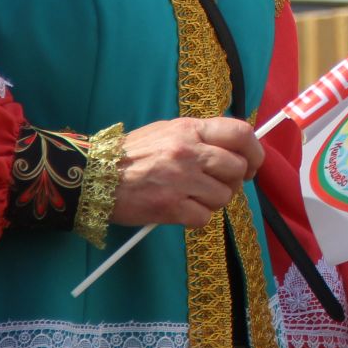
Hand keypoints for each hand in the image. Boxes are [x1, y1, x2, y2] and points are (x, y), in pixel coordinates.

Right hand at [109, 117, 263, 227]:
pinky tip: (181, 211)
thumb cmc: (132, 154)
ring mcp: (180, 180)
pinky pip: (204, 218)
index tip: (251, 165)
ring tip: (194, 197)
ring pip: (224, 196)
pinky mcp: (170, 207)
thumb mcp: (167, 131)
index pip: (240, 133)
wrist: (93, 176)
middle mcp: (189, 152)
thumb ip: (199, 137)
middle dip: (234, 181)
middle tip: (220, 185)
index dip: (254, 151)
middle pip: (237, 169)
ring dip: (214, 201)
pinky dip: (197, 218)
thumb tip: (234, 150)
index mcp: (190, 129)